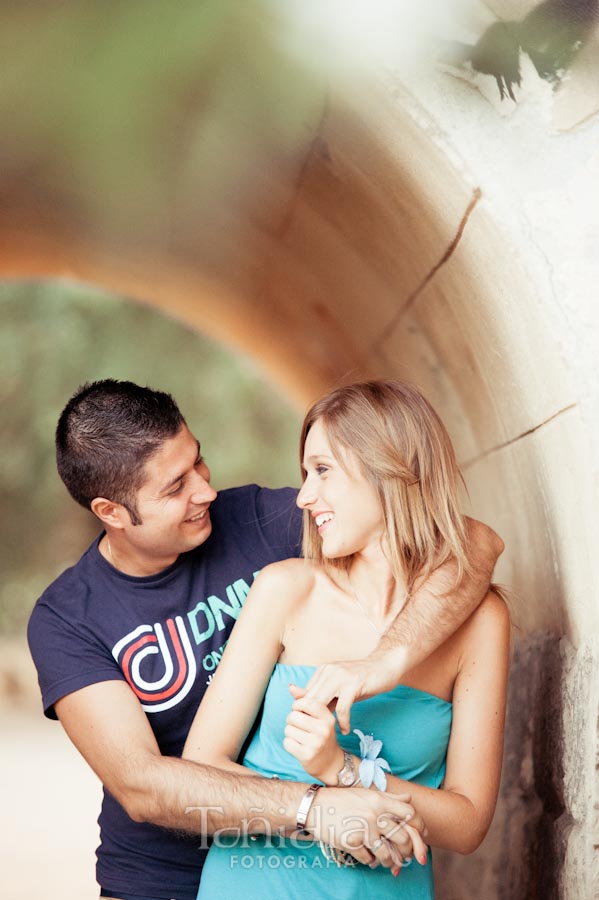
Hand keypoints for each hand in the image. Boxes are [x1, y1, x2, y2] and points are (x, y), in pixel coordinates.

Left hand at [284, 686, 343, 783]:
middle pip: (293, 716)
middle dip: (292, 720)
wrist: (331, 763)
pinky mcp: (306, 755)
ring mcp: (316, 744)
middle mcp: (323, 730)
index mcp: (328, 718)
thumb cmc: (322, 735)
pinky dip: (289, 744)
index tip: (300, 711)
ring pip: (288, 729)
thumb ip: (306, 701)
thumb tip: (290, 686)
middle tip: (299, 726)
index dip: (297, 705)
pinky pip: (287, 742)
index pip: (305, 703)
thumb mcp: (320, 718)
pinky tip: (298, 746)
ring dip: (290, 732)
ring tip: (300, 737)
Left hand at [296, 656, 398, 734]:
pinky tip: (345, 730)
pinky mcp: (353, 684)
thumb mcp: (340, 687)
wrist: (384, 666)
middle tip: (316, 734)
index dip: (306, 712)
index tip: (311, 726)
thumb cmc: (361, 680)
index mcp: (323, 671)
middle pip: (311, 699)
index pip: (305, 694)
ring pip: (322, 703)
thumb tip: (303, 707)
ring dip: (325, 722)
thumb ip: (323, 696)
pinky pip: (342, 708)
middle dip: (312, 719)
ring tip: (328, 734)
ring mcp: (340, 677)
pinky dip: (343, 722)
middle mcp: (328, 671)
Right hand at [310, 788, 428, 872]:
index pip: (410, 815)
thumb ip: (390, 797)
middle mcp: (374, 814)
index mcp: (380, 800)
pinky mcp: (351, 843)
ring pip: (388, 854)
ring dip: (389, 861)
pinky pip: (369, 859)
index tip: (422, 835)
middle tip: (405, 855)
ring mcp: (363, 829)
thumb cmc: (342, 799)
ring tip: (387, 860)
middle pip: (403, 838)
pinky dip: (371, 862)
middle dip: (407, 850)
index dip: (420, 827)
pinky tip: (370, 858)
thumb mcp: (367, 793)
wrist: (315, 806)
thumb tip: (409, 799)